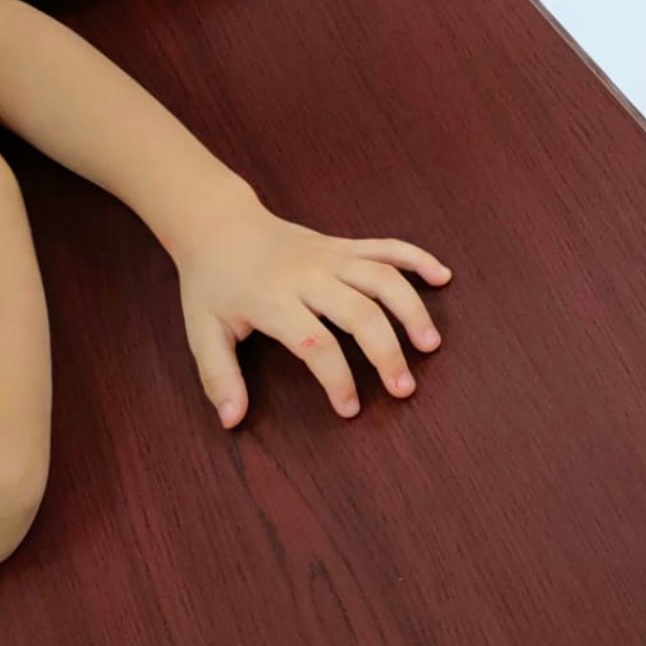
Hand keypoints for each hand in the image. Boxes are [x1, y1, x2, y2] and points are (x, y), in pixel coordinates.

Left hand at [169, 197, 449, 426]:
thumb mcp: (202, 333)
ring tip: (432, 343)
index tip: (350, 409)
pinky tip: (443, 277)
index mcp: (273, 300)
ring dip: (412, 309)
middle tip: (405, 388)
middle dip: (387, 352)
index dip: (337, 379)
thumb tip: (232, 420)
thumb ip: (219, 378)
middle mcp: (309, 274)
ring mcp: (331, 255)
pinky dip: (418, 258)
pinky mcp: (344, 244)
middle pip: (360, 312)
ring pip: (383, 278)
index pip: (315, 343)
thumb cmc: (211, 285)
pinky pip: (387, 246)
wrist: (220, 225)